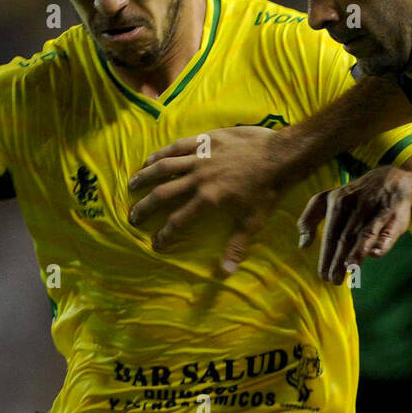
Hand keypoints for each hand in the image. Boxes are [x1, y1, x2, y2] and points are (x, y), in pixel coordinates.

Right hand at [127, 127, 289, 271]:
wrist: (278, 155)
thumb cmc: (267, 190)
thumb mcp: (253, 222)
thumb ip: (236, 246)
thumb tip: (226, 272)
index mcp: (208, 200)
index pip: (178, 221)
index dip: (164, 235)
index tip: (155, 243)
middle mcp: (198, 179)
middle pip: (163, 194)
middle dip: (145, 207)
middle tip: (133, 217)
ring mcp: (199, 157)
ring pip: (164, 166)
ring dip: (145, 176)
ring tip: (132, 185)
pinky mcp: (204, 140)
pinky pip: (177, 146)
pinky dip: (161, 153)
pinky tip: (150, 159)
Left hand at [298, 167, 411, 283]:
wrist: (389, 180)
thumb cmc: (354, 197)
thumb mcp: (328, 199)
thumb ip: (310, 218)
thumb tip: (302, 245)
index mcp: (338, 201)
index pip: (330, 233)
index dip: (326, 255)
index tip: (323, 275)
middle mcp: (356, 204)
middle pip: (346, 237)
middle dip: (339, 259)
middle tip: (334, 280)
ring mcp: (376, 209)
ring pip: (366, 233)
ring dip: (358, 251)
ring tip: (350, 268)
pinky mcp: (394, 215)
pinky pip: (388, 230)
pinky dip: (383, 242)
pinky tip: (375, 254)